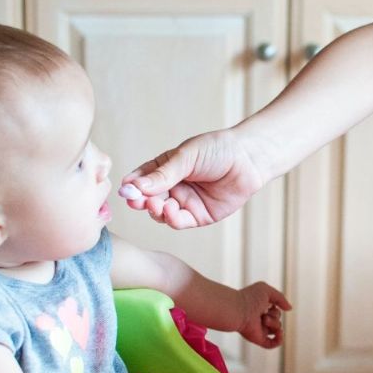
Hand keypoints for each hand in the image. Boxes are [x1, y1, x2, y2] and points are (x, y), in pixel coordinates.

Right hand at [120, 130, 264, 228]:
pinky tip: (170, 210)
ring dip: (155, 210)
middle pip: (148, 198)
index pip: (141, 179)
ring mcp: (184, 202)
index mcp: (165, 168)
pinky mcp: (198, 216)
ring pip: (161, 213)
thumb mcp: (186, 157)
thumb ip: (162, 174)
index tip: (125, 189)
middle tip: (135, 201)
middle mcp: (172, 187)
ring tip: (156, 204)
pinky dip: (171, 219)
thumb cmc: (217, 150)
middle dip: (140, 201)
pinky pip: (179, 222)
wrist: (248, 159)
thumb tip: (134, 186)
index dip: (132, 186)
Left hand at [237, 282, 290, 348]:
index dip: (275, 306)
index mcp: (260, 309)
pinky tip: (280, 333)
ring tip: (263, 319)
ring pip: (277, 330)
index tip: (268, 303)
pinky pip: (272, 344)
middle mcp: (259, 319)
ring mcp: (259, 330)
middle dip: (275, 315)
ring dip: (274, 323)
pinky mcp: (258, 339)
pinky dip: (279, 340)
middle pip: (277, 319)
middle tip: (263, 312)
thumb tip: (289, 309)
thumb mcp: (267, 291)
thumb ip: (280, 298)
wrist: (238, 310)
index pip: (275, 310)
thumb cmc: (249, 298)